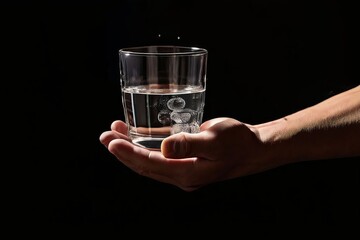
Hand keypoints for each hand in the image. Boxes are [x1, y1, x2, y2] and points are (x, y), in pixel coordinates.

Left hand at [99, 118, 272, 190]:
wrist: (254, 148)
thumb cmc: (238, 141)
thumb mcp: (215, 139)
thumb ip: (190, 144)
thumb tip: (164, 148)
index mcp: (187, 173)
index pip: (149, 165)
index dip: (128, 154)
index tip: (110, 141)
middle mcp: (181, 175)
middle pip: (144, 166)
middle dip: (122, 152)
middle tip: (105, 137)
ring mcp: (183, 169)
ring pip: (150, 161)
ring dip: (131, 148)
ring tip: (114, 134)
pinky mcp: (186, 160)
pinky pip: (161, 156)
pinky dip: (146, 146)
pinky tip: (138, 135)